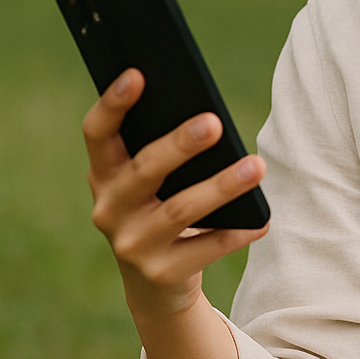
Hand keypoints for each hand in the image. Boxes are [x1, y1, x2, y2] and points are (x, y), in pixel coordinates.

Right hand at [83, 68, 268, 323]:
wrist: (157, 284)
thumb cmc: (162, 209)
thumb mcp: (156, 181)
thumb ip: (166, 150)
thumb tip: (208, 115)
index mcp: (105, 174)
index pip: (97, 134)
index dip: (112, 104)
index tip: (137, 74)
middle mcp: (108, 209)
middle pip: (144, 170)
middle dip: (179, 145)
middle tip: (214, 122)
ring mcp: (132, 245)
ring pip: (179, 210)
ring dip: (221, 186)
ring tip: (257, 166)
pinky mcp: (160, 274)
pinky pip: (204, 249)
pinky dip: (236, 232)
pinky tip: (261, 219)